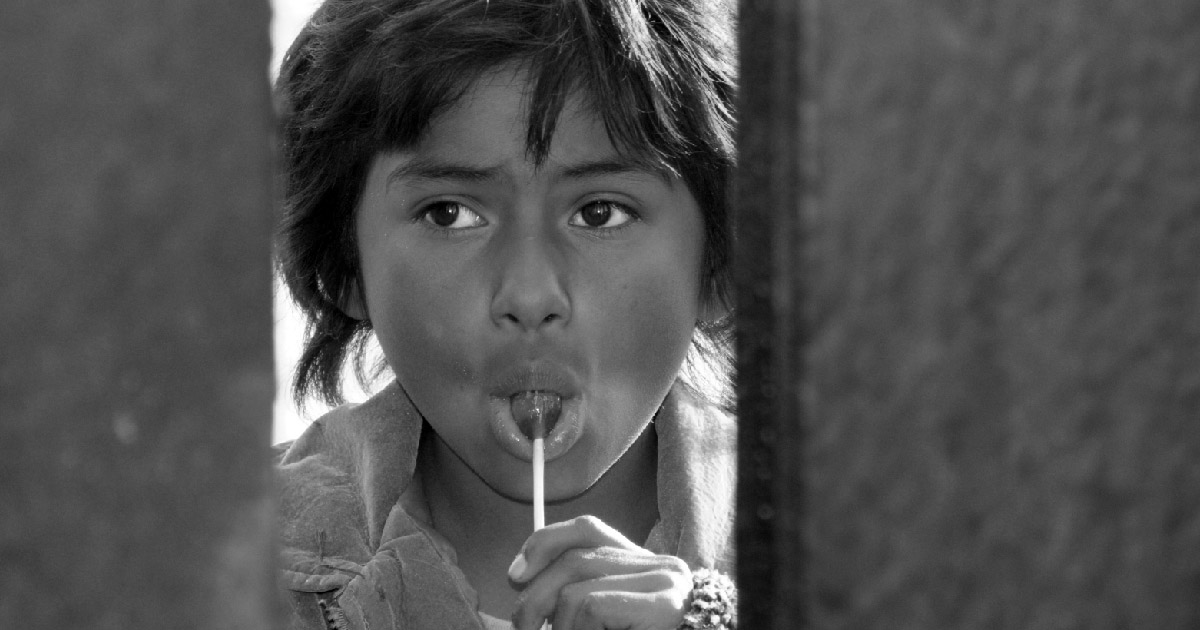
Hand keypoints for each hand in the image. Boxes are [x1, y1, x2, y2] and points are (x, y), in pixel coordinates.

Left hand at [507, 515, 691, 629]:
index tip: (515, 576)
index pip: (586, 529)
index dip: (543, 544)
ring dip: (558, 628)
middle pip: (573, 561)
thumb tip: (520, 578)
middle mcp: (659, 564)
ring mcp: (664, 583)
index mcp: (641, 561)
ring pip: (575, 590)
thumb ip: (576, 588)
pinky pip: (592, 606)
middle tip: (525, 628)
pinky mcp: (663, 606)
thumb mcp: (602, 613)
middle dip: (535, 597)